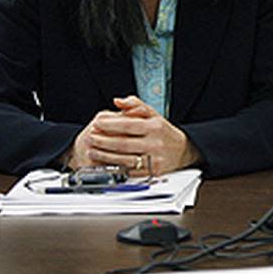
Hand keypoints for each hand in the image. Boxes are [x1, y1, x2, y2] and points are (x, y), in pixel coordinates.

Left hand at [67, 96, 199, 176]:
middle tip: (90, 138)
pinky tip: (104, 163)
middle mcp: (155, 143)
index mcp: (155, 126)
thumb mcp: (153, 114)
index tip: (96, 123)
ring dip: (105, 156)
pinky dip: (115, 167)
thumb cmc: (163, 131)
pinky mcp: (152, 172)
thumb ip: (135, 105)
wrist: (182, 150)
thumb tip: (118, 101)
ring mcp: (154, 159)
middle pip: (123, 143)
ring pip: (124, 159)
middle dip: (103, 141)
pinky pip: (130, 171)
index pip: (128, 124)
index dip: (109, 124)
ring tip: (92, 151)